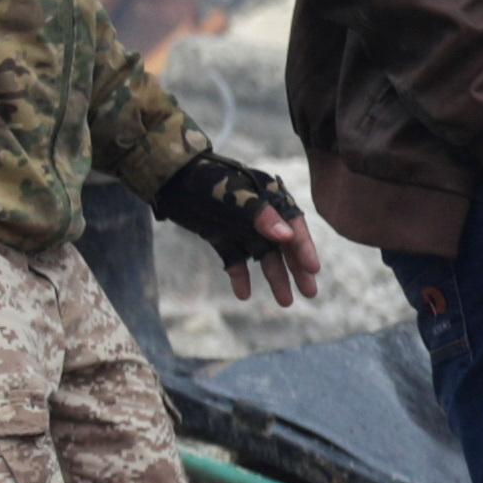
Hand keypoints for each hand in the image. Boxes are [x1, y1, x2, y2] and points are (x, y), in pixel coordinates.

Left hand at [152, 154, 321, 304]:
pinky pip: (236, 261)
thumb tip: (287, 236)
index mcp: (271, 199)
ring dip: (274, 278)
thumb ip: (261, 215)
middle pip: (284, 246)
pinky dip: (240, 277)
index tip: (313, 269)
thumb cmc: (206, 180)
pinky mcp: (224, 239)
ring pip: (263, 257)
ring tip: (286, 302)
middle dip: (297, 270)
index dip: (304, 248)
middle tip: (310, 293)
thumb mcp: (234, 195)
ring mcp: (242, 229)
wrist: (169, 180)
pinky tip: (243, 294)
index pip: (294, 225)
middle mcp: (261, 216)